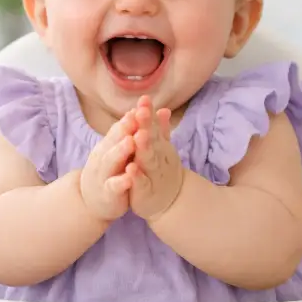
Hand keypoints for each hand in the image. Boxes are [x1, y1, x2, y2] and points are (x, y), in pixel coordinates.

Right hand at [80, 110, 137, 221]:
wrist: (93, 201)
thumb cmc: (109, 171)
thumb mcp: (116, 151)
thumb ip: (125, 133)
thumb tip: (136, 109)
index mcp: (108, 146)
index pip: (118, 129)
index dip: (128, 118)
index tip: (140, 106)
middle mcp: (103, 157)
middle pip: (113, 141)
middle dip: (124, 129)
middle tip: (134, 117)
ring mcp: (104, 175)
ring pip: (111, 161)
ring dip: (120, 151)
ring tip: (131, 142)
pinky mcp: (108, 193)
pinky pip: (114, 186)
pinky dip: (121, 182)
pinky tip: (129, 179)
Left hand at [127, 96, 183, 221]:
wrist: (170, 202)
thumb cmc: (162, 170)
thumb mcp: (162, 149)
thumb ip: (160, 130)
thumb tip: (164, 109)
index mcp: (160, 146)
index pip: (153, 126)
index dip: (148, 114)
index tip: (144, 99)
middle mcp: (159, 158)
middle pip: (152, 139)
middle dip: (146, 125)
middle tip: (141, 111)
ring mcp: (154, 175)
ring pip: (149, 160)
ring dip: (144, 148)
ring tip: (138, 135)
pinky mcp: (146, 192)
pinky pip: (142, 183)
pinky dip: (137, 176)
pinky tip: (130, 168)